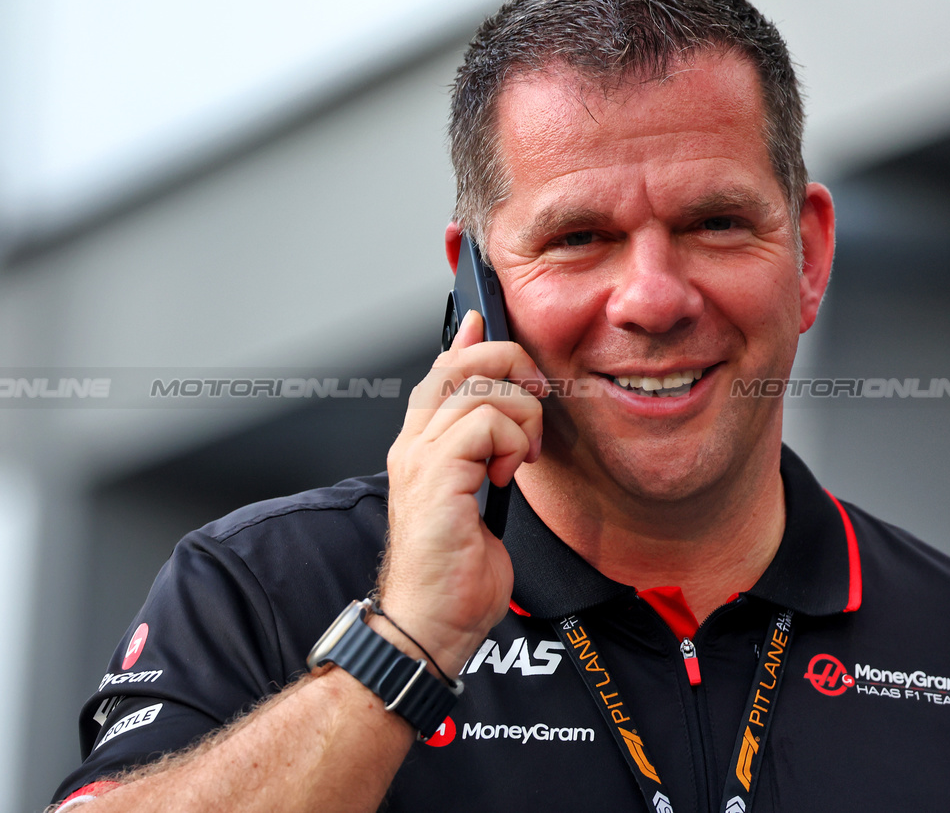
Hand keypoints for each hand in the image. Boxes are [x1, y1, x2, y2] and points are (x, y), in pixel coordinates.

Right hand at [377, 310, 546, 676]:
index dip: (470, 340)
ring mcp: (420, 457)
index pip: (442, 369)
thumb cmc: (455, 574)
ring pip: (482, 389)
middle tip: (536, 402)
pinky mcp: (436, 475)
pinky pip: (487, 423)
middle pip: (460, 363)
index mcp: (421, 446)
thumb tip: (502, 417)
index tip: (486, 323)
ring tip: (521, 460)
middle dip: (510, 366)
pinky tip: (507, 478)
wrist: (432, 624)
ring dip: (522, 420)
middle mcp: (413, 443)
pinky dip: (513, 444)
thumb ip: (487, 451)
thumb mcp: (480, 500)